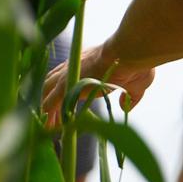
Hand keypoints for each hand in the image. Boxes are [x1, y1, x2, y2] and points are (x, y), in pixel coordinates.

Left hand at [41, 42, 155, 129]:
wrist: (129, 53)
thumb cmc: (135, 63)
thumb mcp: (136, 84)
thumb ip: (130, 96)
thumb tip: (126, 105)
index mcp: (88, 62)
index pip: (67, 73)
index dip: (64, 90)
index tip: (65, 105)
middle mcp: (74, 65)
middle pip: (52, 81)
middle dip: (49, 99)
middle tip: (53, 119)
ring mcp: (68, 74)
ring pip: (46, 91)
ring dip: (46, 109)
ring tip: (49, 127)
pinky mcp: (66, 85)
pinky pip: (50, 103)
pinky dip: (48, 115)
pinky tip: (50, 128)